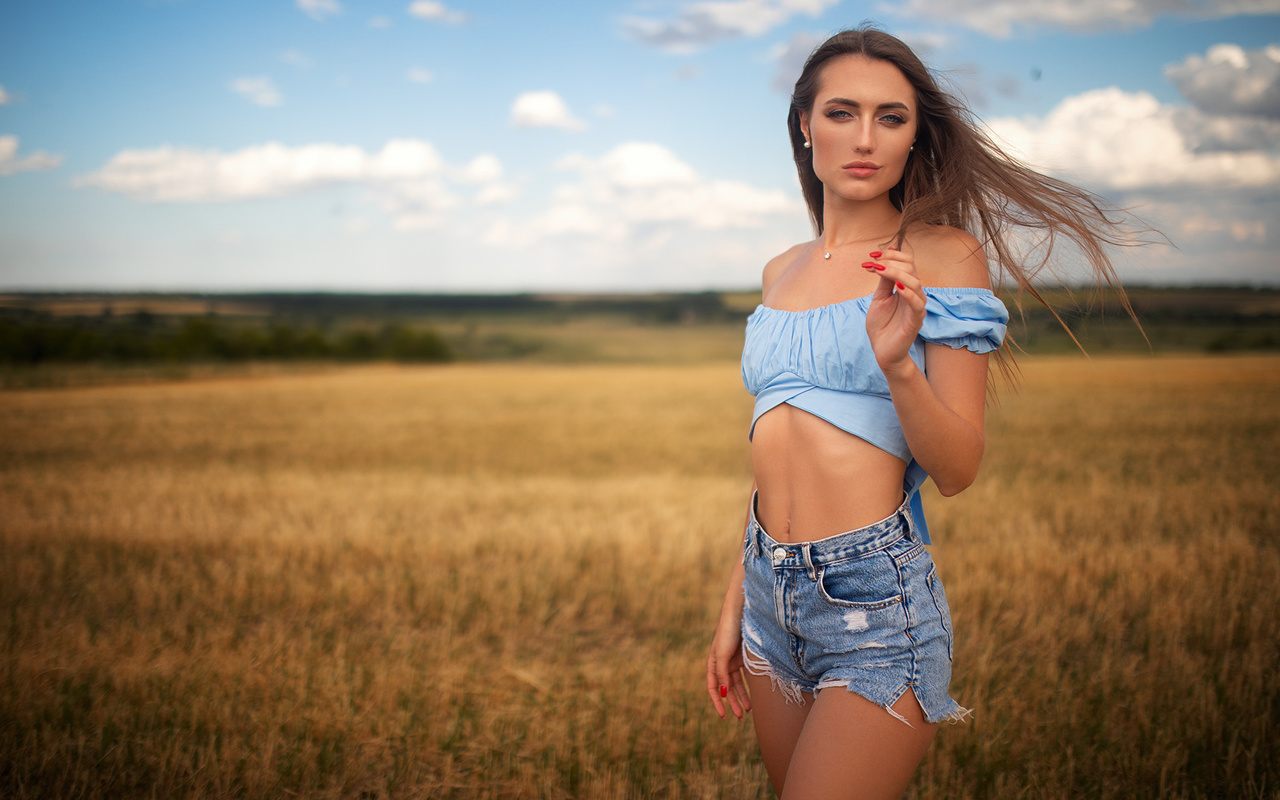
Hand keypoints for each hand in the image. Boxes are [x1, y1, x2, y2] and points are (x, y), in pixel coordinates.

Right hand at [706, 606, 750, 720]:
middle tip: (739, 718)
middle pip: (726, 689)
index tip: (723, 716)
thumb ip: (722, 674)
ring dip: (741, 698)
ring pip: (736, 685)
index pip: (712, 688)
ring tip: (748, 712)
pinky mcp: (743, 659)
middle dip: (732, 704)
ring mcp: (733, 662)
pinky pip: (744, 677)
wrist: (740, 615)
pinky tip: (753, 697)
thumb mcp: (723, 655)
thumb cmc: (728, 633)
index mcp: (712, 664)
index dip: (717, 702)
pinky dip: (748, 688)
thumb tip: (724, 693)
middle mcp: (721, 665)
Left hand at [861, 249, 926, 376]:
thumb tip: (882, 260)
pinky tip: (896, 287)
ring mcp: (916, 307)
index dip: (892, 255)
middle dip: (891, 261)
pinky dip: (908, 293)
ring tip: (879, 270)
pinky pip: (917, 304)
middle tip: (873, 263)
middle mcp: (914, 294)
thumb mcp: (879, 298)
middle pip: (911, 268)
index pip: (907, 263)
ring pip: (915, 282)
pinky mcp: (916, 320)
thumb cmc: (881, 325)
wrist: (883, 351)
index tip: (872, 255)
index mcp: (906, 286)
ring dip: (896, 272)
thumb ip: (884, 281)